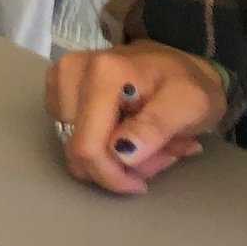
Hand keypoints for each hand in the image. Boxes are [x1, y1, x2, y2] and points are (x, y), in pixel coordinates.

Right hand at [46, 42, 224, 194]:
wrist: (179, 63)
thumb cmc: (189, 84)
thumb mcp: (190, 104)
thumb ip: (156, 126)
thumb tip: (121, 153)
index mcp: (103, 73)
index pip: (87, 146)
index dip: (112, 176)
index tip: (141, 183)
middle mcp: (72, 71)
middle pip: (77, 149)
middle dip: (116, 165)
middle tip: (155, 155)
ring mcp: (60, 78)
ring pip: (71, 146)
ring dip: (110, 157)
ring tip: (143, 142)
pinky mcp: (56, 87)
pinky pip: (68, 134)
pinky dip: (98, 144)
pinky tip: (123, 133)